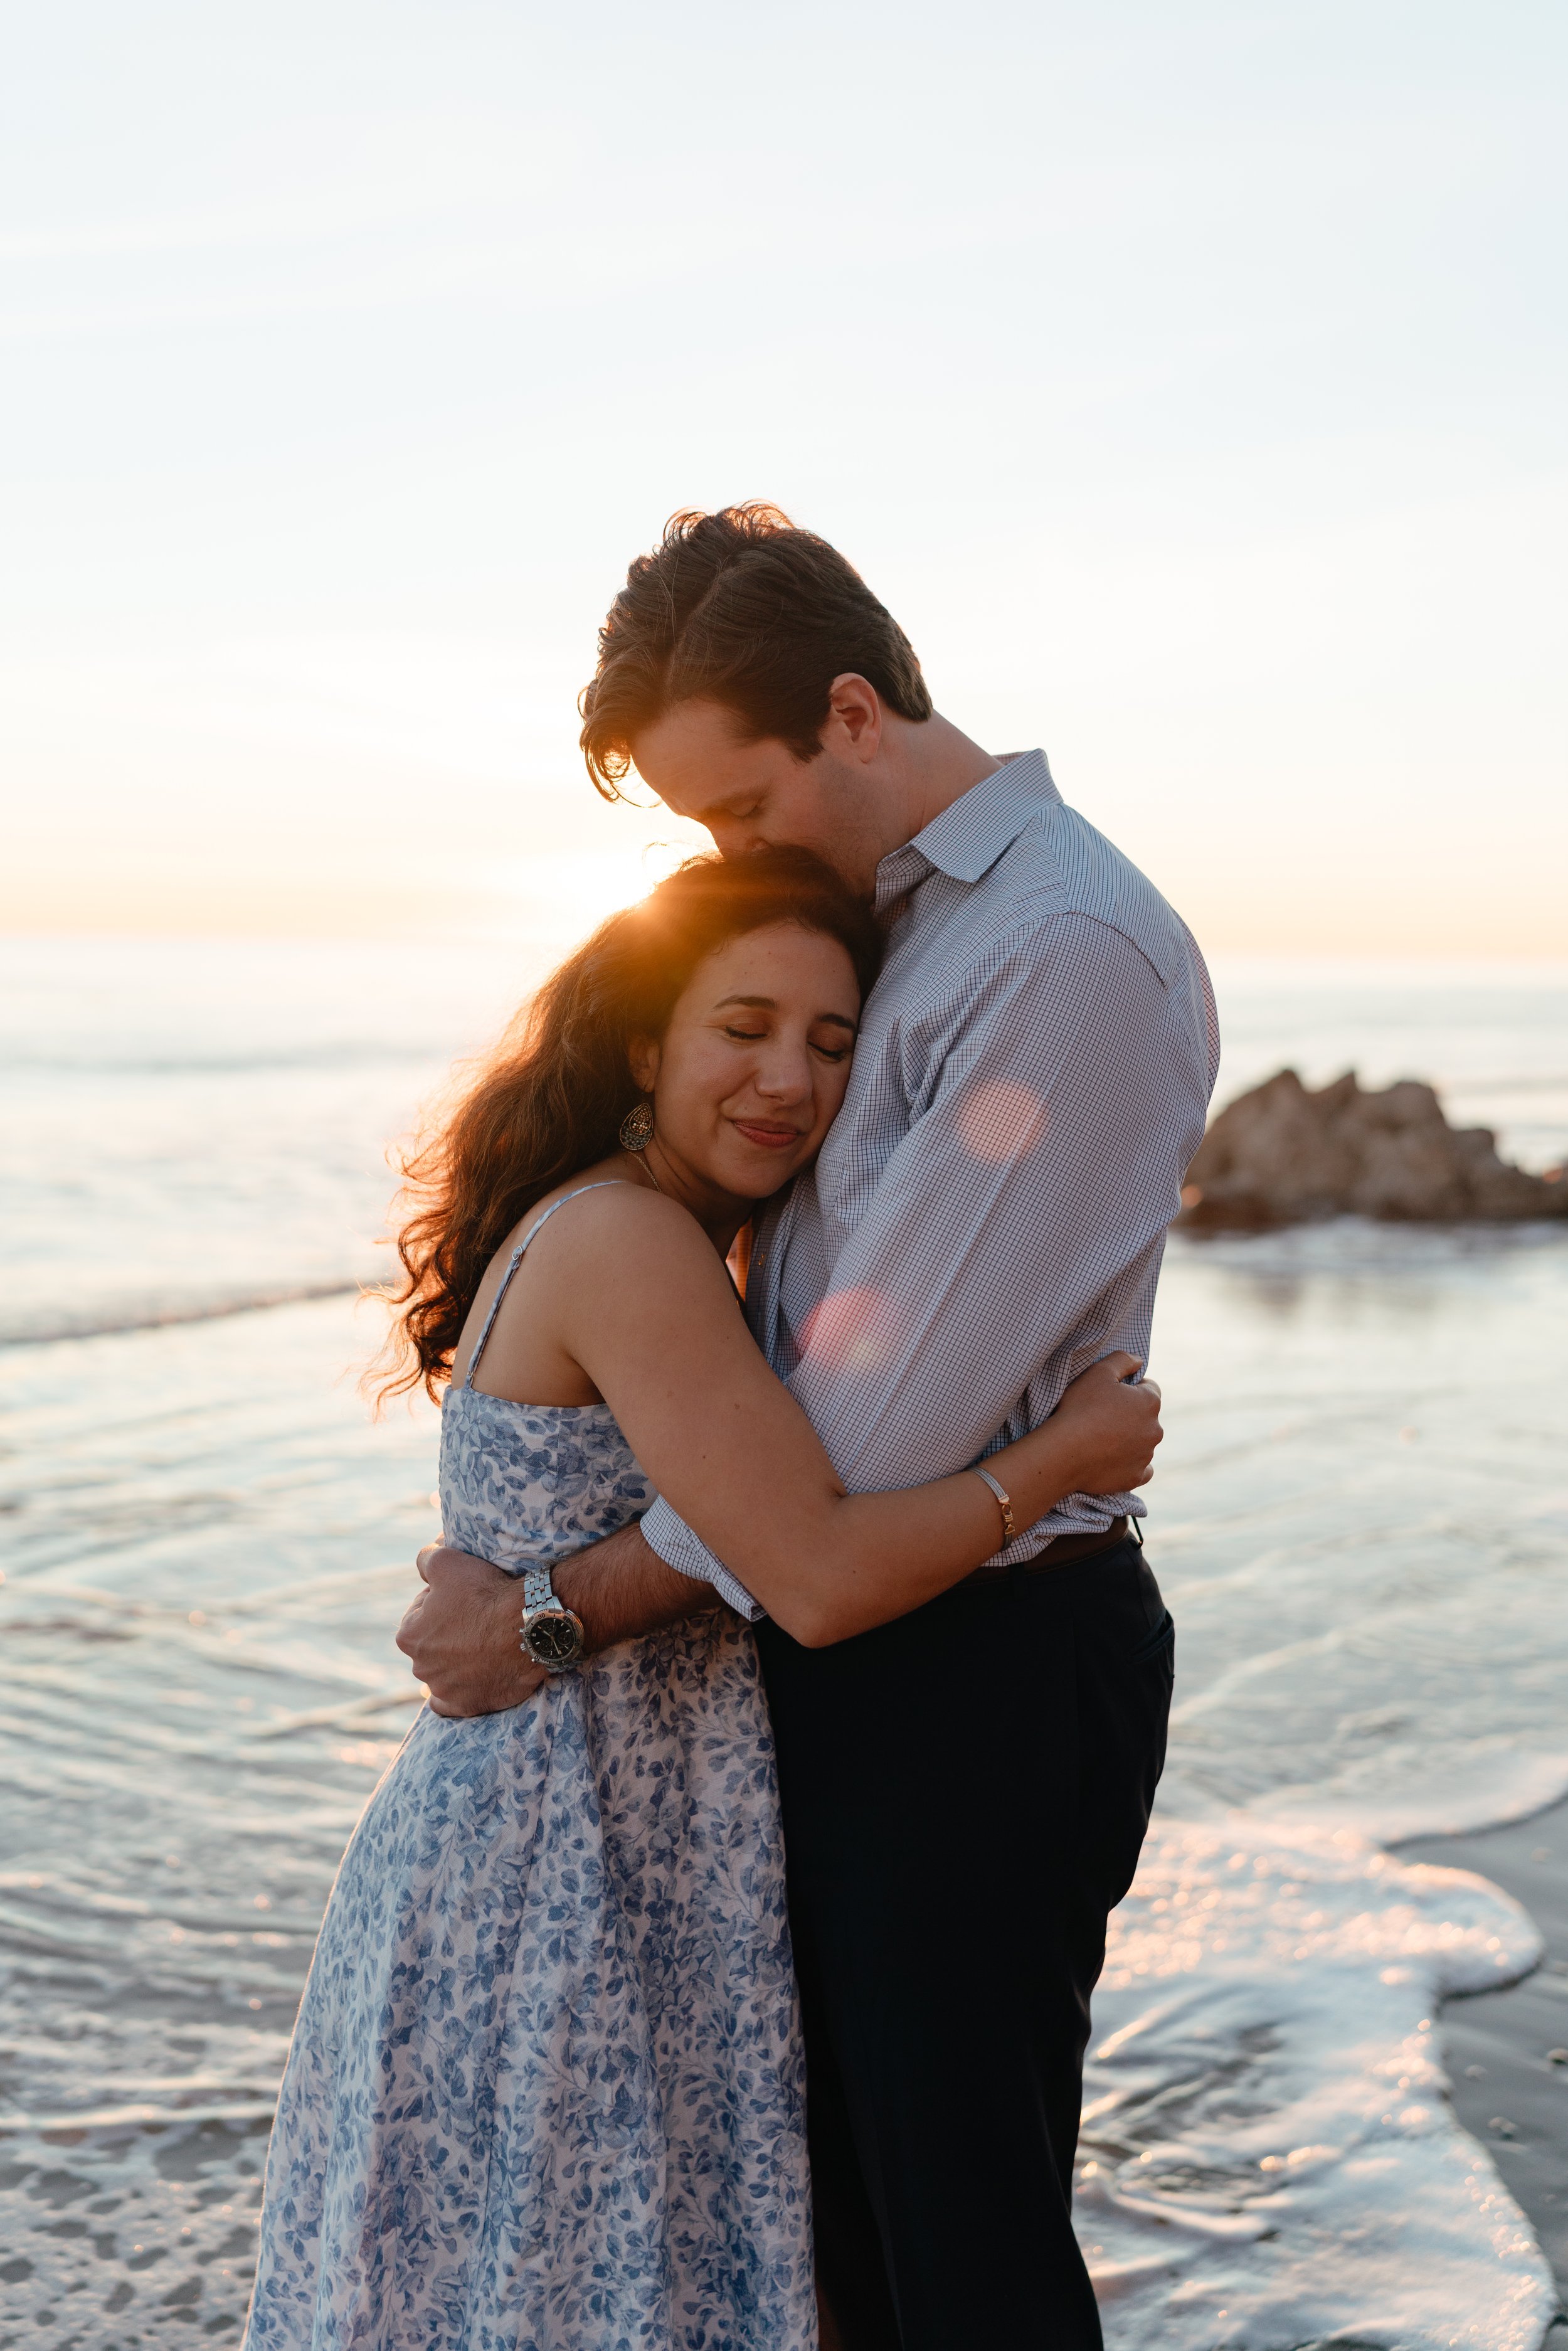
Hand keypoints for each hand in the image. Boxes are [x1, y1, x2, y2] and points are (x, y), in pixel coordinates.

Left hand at [395, 1545, 546, 1716]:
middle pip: (433, 1643)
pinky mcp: (467, 1706)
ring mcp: (444, 1690)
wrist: (528, 1625)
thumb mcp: (447, 1560)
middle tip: (479, 1618)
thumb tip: (424, 1560)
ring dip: (458, 1660)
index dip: (444, 1599)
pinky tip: (471, 1679)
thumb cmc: (486, 1593)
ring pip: (444, 1672)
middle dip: (449, 1632)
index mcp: (408, 1635)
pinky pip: (452, 1702)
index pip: (421, 1612)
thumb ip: (425, 1558)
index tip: (466, 1595)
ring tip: (486, 1643)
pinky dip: (460, 1691)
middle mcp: (420, 1667)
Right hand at [1050, 1352, 1162, 1492]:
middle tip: (1101, 1416)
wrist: (1064, 1451)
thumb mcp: (1098, 1371)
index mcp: (1150, 1402)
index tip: (1109, 1395)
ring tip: (1100, 1439)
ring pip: (1142, 1442)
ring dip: (1128, 1439)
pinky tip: (1113, 1460)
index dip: (1129, 1389)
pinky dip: (1130, 1464)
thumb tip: (1139, 1361)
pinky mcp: (1135, 1477)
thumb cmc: (1080, 1408)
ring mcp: (1146, 1456)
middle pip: (1146, 1417)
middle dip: (1130, 1415)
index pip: (1149, 1388)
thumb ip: (1123, 1360)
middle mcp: (1155, 1430)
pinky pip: (1140, 1470)